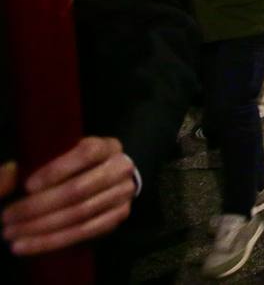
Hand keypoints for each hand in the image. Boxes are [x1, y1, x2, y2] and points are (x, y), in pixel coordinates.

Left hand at [1, 137, 135, 255]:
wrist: (106, 180)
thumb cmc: (75, 165)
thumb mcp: (60, 153)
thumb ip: (34, 160)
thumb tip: (10, 172)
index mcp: (106, 146)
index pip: (86, 154)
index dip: (57, 170)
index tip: (27, 186)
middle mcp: (121, 168)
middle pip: (80, 189)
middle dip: (39, 206)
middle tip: (7, 216)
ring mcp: (123, 194)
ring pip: (80, 215)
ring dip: (41, 227)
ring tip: (11, 234)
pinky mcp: (119, 216)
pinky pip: (84, 233)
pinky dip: (52, 241)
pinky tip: (27, 245)